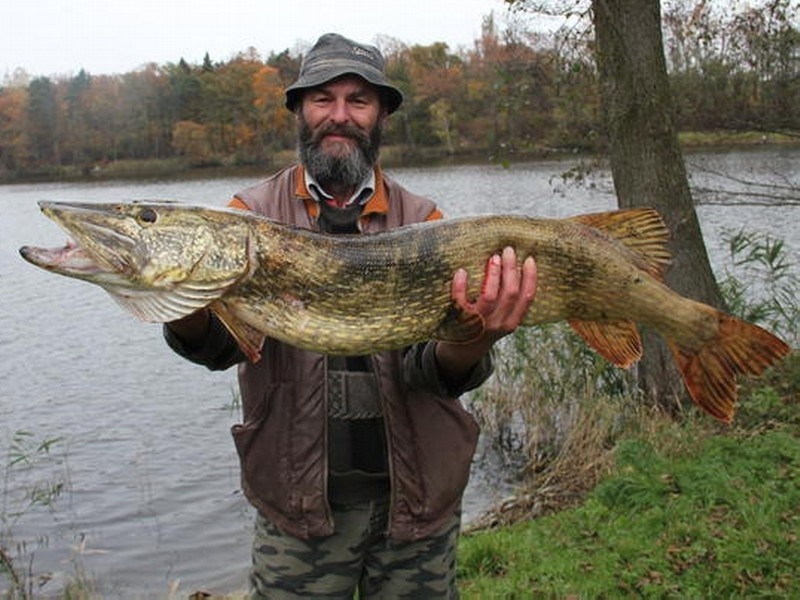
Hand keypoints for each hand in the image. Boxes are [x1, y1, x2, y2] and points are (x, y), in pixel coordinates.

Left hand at [435, 247, 536, 380]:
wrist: (461, 351)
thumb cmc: (484, 327)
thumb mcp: (502, 319)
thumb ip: (509, 302)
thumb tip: (516, 266)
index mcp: (512, 322)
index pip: (526, 298)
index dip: (530, 278)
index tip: (529, 259)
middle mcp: (498, 324)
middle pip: (509, 293)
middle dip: (510, 269)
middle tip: (507, 250)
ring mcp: (479, 324)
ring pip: (489, 296)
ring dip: (493, 274)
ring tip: (492, 257)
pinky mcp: (459, 322)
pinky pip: (460, 302)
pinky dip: (460, 285)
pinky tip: (461, 272)